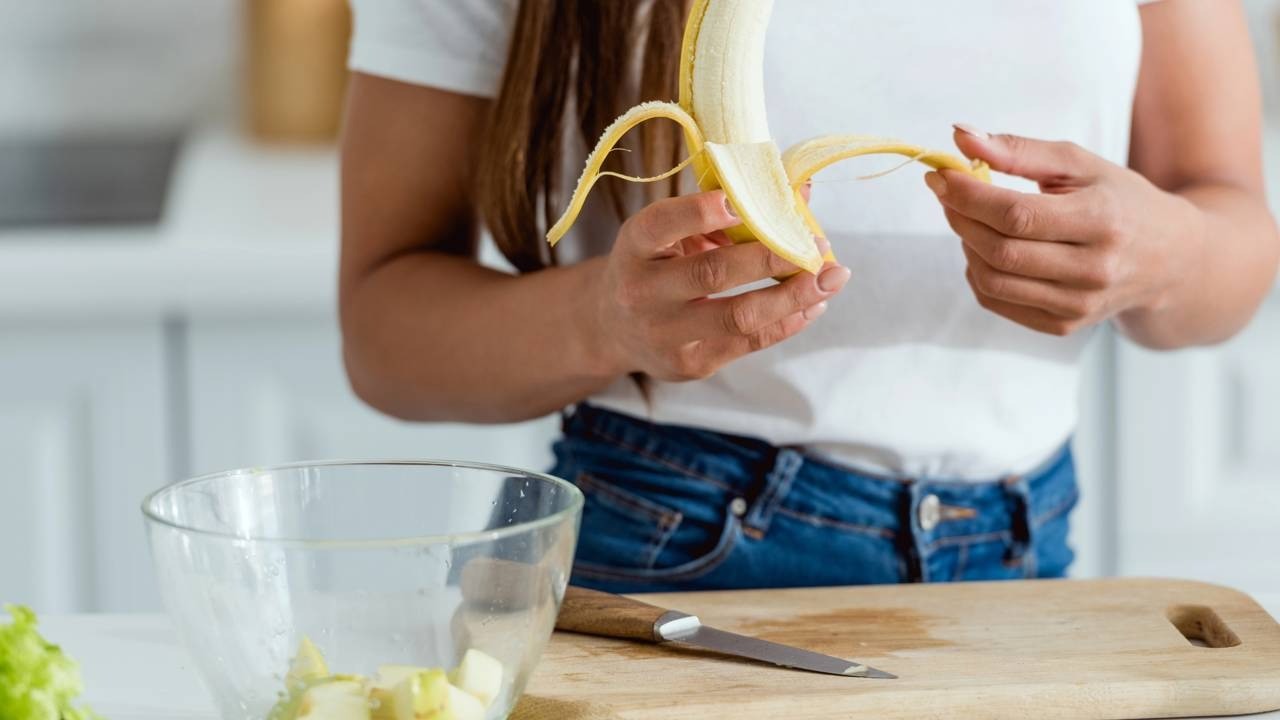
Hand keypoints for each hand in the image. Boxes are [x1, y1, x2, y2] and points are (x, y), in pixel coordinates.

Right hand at [589, 189, 849, 380]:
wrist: (615, 327)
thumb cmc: (658, 264)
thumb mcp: (673, 231)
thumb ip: (728, 209)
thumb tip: (803, 189)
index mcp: (635, 246)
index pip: (661, 225)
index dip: (700, 212)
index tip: (742, 202)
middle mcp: (642, 292)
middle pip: (712, 273)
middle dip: (772, 257)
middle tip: (816, 245)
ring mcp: (665, 333)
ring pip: (738, 316)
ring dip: (793, 296)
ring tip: (832, 279)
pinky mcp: (690, 364)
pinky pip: (749, 342)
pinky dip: (788, 321)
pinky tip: (813, 304)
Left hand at [926, 125, 1197, 335]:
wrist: (1170, 258)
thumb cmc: (1117, 199)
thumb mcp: (1079, 163)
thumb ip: (1019, 149)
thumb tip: (959, 136)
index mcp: (1102, 221)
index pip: (1016, 215)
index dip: (968, 196)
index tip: (941, 175)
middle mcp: (1093, 270)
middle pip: (1000, 251)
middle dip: (960, 218)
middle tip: (947, 193)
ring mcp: (1078, 305)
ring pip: (991, 281)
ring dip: (965, 245)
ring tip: (968, 218)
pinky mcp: (1063, 326)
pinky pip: (996, 302)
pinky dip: (978, 272)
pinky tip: (985, 249)